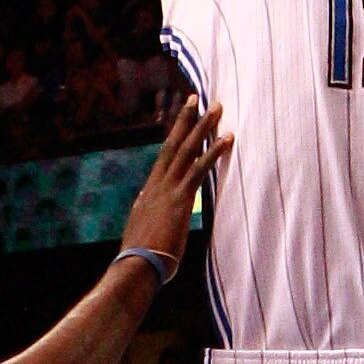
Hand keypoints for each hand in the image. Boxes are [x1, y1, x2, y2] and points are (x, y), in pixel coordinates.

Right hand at [122, 100, 229, 271]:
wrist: (136, 266)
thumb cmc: (142, 260)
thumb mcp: (147, 235)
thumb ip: (154, 223)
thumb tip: (157, 225)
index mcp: (149, 193)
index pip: (164, 158)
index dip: (173, 138)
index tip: (182, 122)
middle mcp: (157, 185)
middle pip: (173, 145)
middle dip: (185, 120)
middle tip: (195, 98)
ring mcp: (168, 189)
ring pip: (187, 150)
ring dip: (203, 127)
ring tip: (216, 108)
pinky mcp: (180, 198)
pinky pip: (200, 168)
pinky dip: (214, 152)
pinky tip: (227, 138)